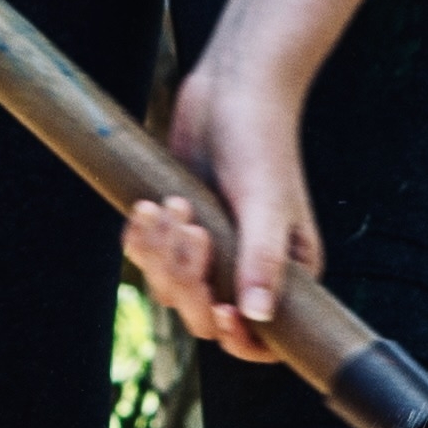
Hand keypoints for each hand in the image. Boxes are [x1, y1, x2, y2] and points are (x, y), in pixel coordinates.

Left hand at [130, 50, 319, 364]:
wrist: (233, 87)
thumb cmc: (261, 141)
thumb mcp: (266, 202)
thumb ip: (263, 260)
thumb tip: (257, 316)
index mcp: (287, 274)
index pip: (262, 338)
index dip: (238, 339)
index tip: (222, 311)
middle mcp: (248, 270)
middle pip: (205, 316)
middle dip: (189, 279)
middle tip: (192, 227)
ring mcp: (210, 253)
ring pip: (170, 290)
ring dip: (162, 253)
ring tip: (172, 203)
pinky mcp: (175, 230)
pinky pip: (147, 259)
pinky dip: (140, 239)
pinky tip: (146, 206)